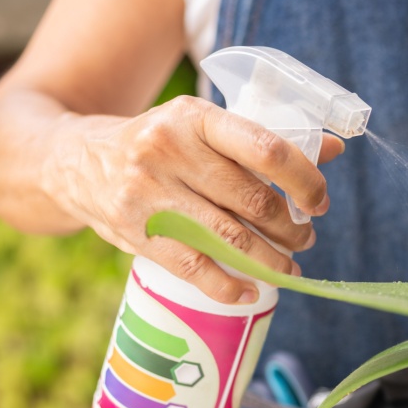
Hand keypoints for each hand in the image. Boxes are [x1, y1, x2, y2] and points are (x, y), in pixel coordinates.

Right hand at [46, 95, 344, 303]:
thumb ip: (262, 139)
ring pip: (229, 238)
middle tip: (305, 237)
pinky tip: (250, 290)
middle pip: (252, 200)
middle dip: (290, 227)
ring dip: (270, 259)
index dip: (304, 180)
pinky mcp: (135, 232)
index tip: (319, 201)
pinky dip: (229, 285)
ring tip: (288, 264)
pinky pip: (195, 268)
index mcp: (194, 117)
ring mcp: (148, 193)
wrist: (74, 161)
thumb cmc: (158, 144)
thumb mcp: (202, 126)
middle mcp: (168, 150)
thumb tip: (333, 150)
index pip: (265, 149)